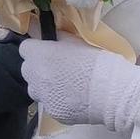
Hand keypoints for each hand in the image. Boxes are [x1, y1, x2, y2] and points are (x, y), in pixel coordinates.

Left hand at [19, 38, 139, 130]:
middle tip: (59, 68)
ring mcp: (43, 97)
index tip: (49, 51)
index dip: (37, 49)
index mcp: (40, 55)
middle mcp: (36, 77)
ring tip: (67, 84)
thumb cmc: (97, 61)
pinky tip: (75, 98)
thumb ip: (52, 35)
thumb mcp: (75, 41)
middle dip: (39, 67)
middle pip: (28, 69)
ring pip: (36, 89)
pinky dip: (58, 101)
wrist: (114, 92)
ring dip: (45, 86)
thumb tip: (34, 25)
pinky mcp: (54, 113)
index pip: (25, 48)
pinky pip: (51, 104)